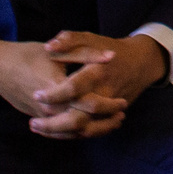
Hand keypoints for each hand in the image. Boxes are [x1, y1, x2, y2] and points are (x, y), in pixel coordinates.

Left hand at [27, 31, 167, 137]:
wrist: (140, 64)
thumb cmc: (111, 48)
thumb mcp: (91, 38)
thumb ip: (70, 40)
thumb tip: (50, 46)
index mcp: (97, 73)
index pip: (74, 89)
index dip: (54, 94)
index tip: (36, 95)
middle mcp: (104, 94)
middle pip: (78, 118)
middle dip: (53, 124)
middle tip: (32, 123)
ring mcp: (108, 109)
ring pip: (83, 130)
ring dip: (59, 133)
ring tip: (36, 127)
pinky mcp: (109, 117)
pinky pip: (89, 132)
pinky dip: (70, 135)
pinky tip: (52, 131)